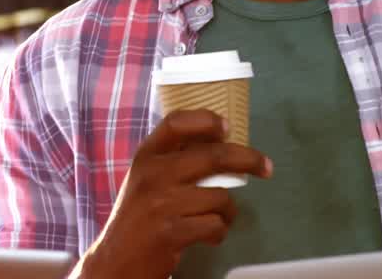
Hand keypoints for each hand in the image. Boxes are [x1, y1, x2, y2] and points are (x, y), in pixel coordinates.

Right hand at [73, 109, 271, 278]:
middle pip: (213, 155)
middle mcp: (153, 174)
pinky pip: (215, 224)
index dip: (205, 120)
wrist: (115, 260)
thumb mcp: (145, 180)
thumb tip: (217, 144)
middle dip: (247, 158)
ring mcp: (162, 203)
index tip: (227, 125)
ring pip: (220, 196)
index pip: (176, 122)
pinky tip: (209, 235)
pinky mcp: (171, 231)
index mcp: (145, 157)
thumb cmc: (137, 219)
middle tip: (266, 166)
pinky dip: (219, 231)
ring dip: (228, 211)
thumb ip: (171, 161)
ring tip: (218, 218)